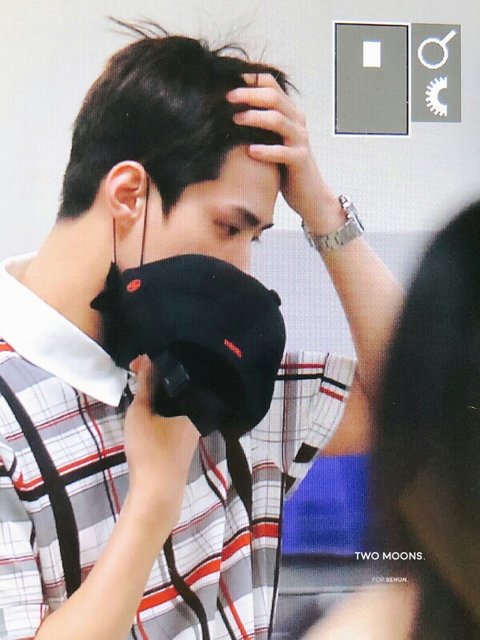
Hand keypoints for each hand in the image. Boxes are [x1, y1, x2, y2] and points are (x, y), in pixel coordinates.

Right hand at [125, 355, 199, 510]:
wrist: (157, 490)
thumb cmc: (148, 449)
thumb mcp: (140, 413)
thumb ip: (145, 384)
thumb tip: (146, 359)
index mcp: (193, 402)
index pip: (179, 371)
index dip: (157, 363)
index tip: (136, 362)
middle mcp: (199, 412)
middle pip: (180, 385)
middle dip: (159, 376)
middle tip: (136, 370)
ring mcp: (194, 425)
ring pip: (178, 400)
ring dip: (160, 391)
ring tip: (140, 383)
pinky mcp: (187, 437)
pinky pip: (178, 412)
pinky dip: (164, 405)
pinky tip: (151, 404)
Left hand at [226, 73, 341, 229]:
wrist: (309, 194)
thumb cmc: (285, 168)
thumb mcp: (271, 141)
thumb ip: (258, 125)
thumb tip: (226, 112)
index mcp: (290, 113)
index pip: (271, 85)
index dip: (250, 80)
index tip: (227, 81)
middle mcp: (297, 122)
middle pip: (273, 97)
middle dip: (248, 95)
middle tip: (227, 98)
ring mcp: (300, 140)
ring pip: (278, 120)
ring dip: (254, 118)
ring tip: (235, 120)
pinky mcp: (300, 160)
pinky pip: (283, 152)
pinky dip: (265, 150)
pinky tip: (250, 151)